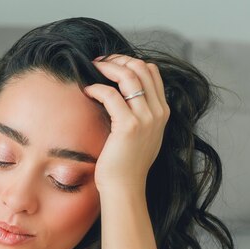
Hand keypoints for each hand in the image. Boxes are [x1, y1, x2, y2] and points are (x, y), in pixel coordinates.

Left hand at [84, 54, 169, 191]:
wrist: (125, 187)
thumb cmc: (127, 164)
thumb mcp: (143, 135)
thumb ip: (141, 114)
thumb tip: (124, 95)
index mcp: (162, 112)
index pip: (152, 72)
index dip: (130, 61)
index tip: (111, 64)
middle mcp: (157, 112)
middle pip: (141, 68)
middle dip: (118, 60)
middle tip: (99, 63)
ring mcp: (145, 119)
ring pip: (128, 76)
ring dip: (107, 68)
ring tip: (91, 69)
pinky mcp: (128, 126)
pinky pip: (111, 95)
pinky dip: (97, 88)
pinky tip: (87, 91)